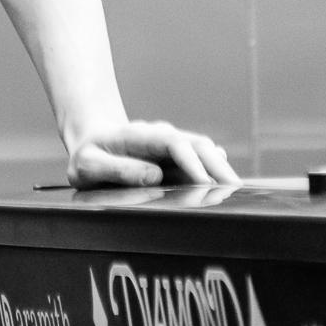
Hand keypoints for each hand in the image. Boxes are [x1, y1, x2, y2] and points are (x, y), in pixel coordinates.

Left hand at [67, 120, 239, 187]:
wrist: (92, 140)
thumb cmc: (88, 156)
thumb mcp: (89, 165)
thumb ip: (118, 169)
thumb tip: (155, 176)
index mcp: (139, 136)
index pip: (172, 142)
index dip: (190, 160)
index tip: (204, 181)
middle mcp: (161, 137)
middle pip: (196, 144)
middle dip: (216, 164)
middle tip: (234, 188)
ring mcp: (171, 146)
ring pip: (203, 151)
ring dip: (221, 168)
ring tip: (237, 189)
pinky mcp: (176, 158)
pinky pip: (200, 160)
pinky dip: (215, 169)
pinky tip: (227, 182)